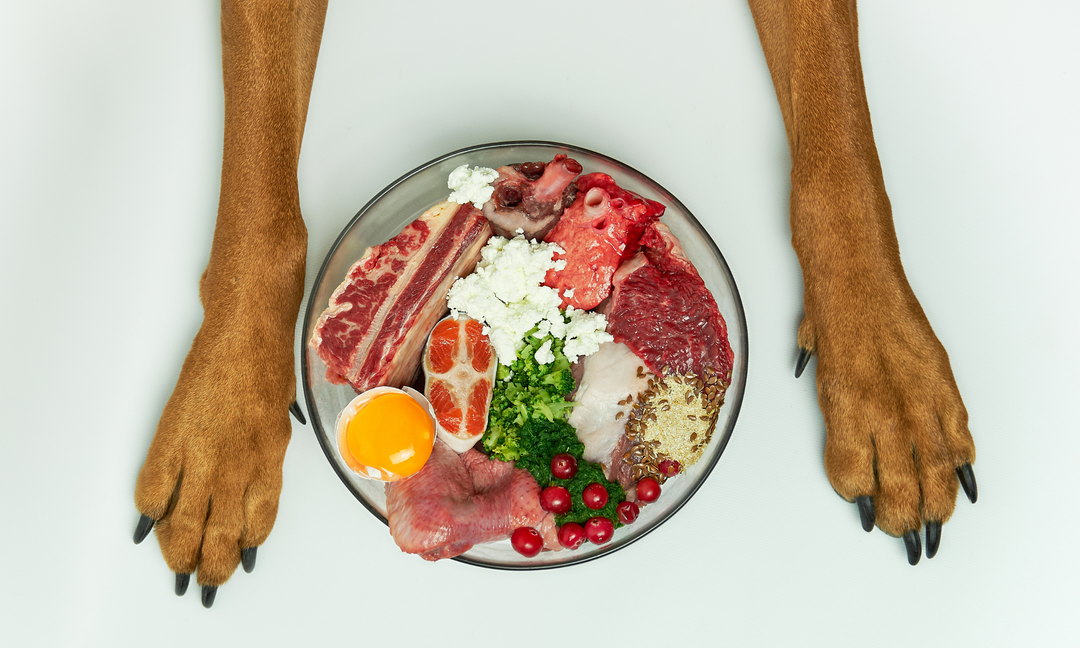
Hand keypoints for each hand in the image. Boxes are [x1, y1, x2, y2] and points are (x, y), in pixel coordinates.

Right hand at [133, 305, 303, 606]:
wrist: (247, 330)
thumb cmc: (268, 366)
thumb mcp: (280, 417)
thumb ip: (267, 452)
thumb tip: (254, 478)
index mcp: (271, 460)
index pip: (258, 522)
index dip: (247, 547)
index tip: (241, 558)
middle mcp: (239, 465)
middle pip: (222, 535)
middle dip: (214, 566)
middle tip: (207, 580)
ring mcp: (204, 454)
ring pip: (186, 523)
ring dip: (180, 552)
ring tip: (178, 567)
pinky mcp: (173, 437)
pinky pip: (155, 488)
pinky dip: (150, 510)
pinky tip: (150, 521)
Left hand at [795, 282, 976, 563]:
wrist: (858, 279)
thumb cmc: (830, 322)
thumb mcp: (818, 380)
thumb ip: (836, 424)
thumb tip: (849, 457)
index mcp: (845, 413)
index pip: (854, 480)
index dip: (858, 498)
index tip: (861, 504)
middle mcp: (884, 413)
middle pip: (900, 489)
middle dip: (902, 519)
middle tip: (902, 533)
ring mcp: (919, 401)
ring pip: (937, 473)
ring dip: (937, 503)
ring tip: (934, 522)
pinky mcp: (943, 386)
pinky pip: (960, 437)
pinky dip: (961, 463)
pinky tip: (960, 480)